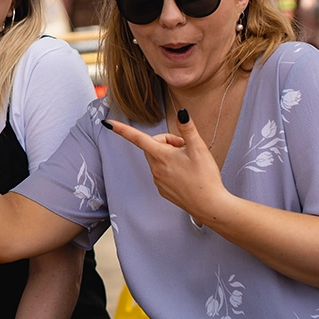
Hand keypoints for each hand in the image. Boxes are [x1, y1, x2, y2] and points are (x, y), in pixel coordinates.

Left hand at [105, 110, 229, 225]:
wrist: (210, 206)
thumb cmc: (206, 177)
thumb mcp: (199, 149)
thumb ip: (188, 129)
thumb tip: (181, 112)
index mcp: (161, 156)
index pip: (137, 138)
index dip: (122, 129)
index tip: (108, 123)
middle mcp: (155, 168)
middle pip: (152, 146)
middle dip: (166, 142)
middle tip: (184, 148)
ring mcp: (158, 181)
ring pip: (157, 159)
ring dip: (169, 156)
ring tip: (188, 163)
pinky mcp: (162, 190)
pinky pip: (161, 173)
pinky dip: (170, 169)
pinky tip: (186, 176)